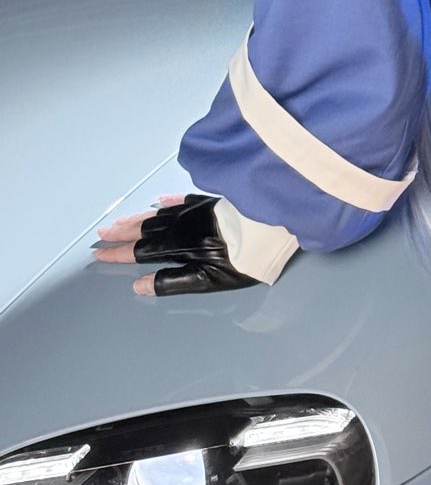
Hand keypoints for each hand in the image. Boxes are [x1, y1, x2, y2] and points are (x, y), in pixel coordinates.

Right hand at [92, 193, 257, 296]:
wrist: (276, 227)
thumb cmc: (246, 260)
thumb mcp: (209, 280)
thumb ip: (172, 282)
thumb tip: (139, 285)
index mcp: (181, 243)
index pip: (142, 250)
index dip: (120, 253)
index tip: (100, 255)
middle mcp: (184, 223)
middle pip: (146, 228)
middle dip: (122, 233)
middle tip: (101, 234)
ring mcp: (198, 210)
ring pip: (160, 213)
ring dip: (138, 218)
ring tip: (120, 222)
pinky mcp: (213, 202)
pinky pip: (183, 200)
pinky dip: (167, 202)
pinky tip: (158, 202)